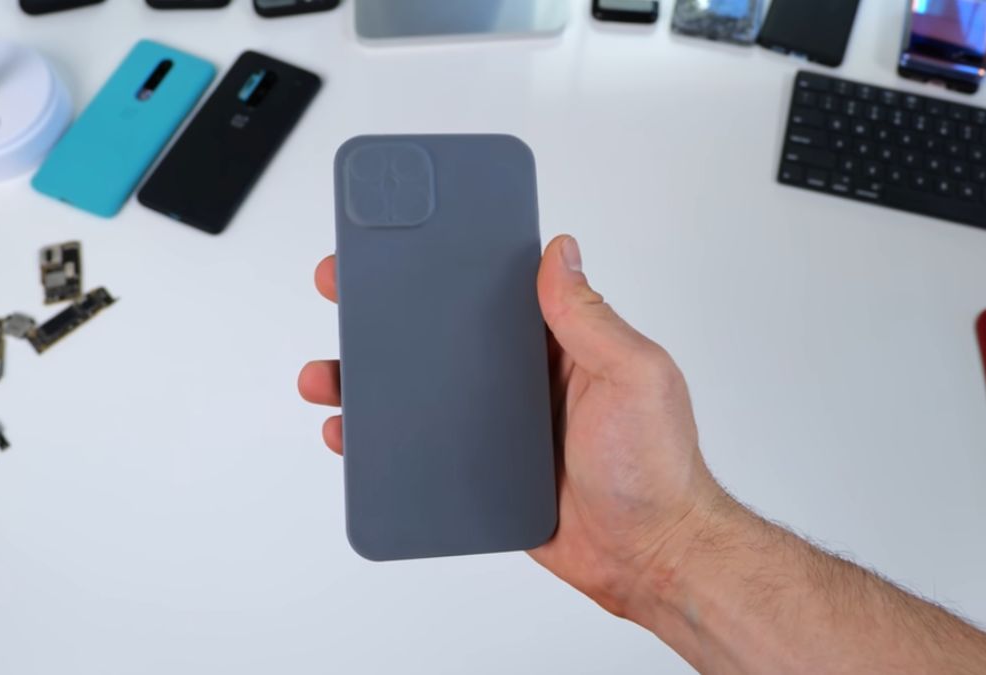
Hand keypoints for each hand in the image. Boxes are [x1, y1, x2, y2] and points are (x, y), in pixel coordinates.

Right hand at [298, 236, 720, 618]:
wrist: (648, 556)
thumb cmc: (655, 468)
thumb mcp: (631, 377)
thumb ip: (590, 318)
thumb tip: (559, 252)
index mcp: (560, 344)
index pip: (494, 289)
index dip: (448, 263)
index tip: (404, 243)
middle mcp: (526, 377)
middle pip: (444, 335)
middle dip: (390, 314)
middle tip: (344, 293)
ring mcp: (502, 424)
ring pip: (424, 392)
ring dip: (374, 380)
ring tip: (329, 375)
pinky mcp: (486, 469)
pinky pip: (425, 447)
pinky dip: (387, 440)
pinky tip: (354, 434)